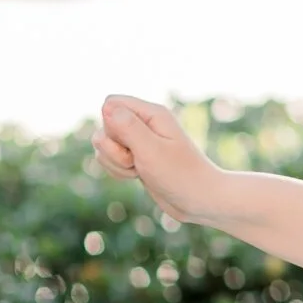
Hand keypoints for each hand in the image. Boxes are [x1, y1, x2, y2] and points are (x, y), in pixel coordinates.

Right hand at [95, 95, 227, 226]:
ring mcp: (139, 140)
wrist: (199, 199)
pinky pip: (110, 159)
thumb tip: (106, 106)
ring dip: (116, 162)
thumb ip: (128, 128)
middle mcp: (145, 123)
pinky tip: (138, 175)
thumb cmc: (180, 174)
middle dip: (113, 149)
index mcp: (152, 114)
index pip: (110, 103)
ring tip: (140, 169)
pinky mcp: (136, 156)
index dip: (110, 125)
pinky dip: (119, 171)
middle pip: (104, 126)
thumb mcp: (152, 150)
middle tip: (139, 160)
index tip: (130, 143)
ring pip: (104, 145)